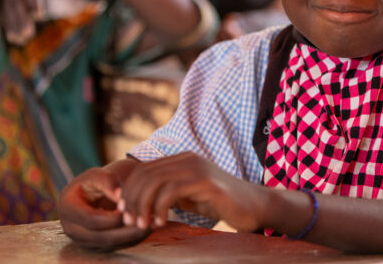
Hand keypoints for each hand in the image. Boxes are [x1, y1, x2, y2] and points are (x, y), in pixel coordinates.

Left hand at [3, 0, 67, 43]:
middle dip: (15, 24)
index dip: (10, 23)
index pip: (7, 6)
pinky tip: (39, 14)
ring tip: (28, 34)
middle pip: (11, 6)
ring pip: (19, 0)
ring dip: (22, 18)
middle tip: (20, 41)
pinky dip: (34, 1)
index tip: (15, 39)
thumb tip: (34, 8)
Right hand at [59, 164, 147, 249]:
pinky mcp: (97, 245)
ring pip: (111, 244)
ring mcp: (84, 240)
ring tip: (152, 224)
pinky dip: (132, 239)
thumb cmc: (95, 181)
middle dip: (126, 230)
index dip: (112, 217)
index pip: (91, 220)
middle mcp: (72, 228)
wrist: (93, 192)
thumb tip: (119, 195)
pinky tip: (148, 228)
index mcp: (68, 208)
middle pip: (102, 237)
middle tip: (148, 221)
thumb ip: (107, 181)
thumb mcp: (98, 174)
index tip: (133, 209)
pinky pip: (116, 246)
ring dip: (132, 237)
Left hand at [118, 152, 268, 232]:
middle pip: (145, 174)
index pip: (143, 170)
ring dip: (143, 206)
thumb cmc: (222, 204)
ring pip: (154, 181)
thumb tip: (139, 202)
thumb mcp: (189, 196)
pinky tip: (161, 222)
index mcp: (181, 160)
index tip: (126, 215)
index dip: (129, 192)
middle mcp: (187, 158)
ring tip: (143, 225)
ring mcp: (197, 167)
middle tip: (131, 223)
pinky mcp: (205, 181)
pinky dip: (160, 208)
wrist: (256, 206)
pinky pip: (172, 191)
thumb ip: (168, 194)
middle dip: (132, 200)